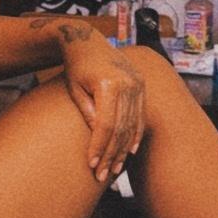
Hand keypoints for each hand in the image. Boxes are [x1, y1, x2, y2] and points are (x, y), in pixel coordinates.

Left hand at [58, 26, 144, 181]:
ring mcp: (138, 84)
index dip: (99, 146)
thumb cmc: (76, 67)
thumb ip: (88, 113)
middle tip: (102, 176)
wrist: (87, 42)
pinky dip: (135, 135)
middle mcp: (128, 83)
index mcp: (109, 83)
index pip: (106, 124)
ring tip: (114, 169)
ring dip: (123, 150)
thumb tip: (98, 139)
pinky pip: (140, 116)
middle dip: (111, 154)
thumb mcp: (75, 90)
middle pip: (121, 128)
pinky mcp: (141, 85)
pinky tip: (129, 151)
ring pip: (132, 124)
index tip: (92, 164)